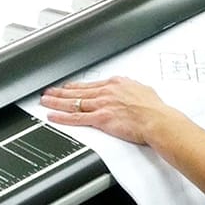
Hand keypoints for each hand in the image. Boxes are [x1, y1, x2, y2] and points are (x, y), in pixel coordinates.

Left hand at [40, 76, 187, 144]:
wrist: (158, 120)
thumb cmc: (154, 109)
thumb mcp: (142, 90)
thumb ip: (132, 89)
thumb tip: (132, 89)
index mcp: (116, 83)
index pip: (90, 84)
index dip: (76, 86)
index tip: (68, 86)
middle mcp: (106, 92)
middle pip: (77, 91)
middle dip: (60, 91)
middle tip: (48, 91)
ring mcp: (102, 105)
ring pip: (73, 102)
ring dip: (56, 102)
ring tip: (45, 101)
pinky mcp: (100, 119)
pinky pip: (76, 118)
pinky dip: (62, 117)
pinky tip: (53, 116)